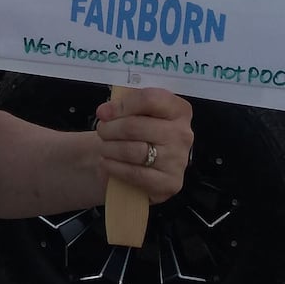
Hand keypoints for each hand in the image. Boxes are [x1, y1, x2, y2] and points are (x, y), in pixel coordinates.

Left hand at [94, 87, 193, 202]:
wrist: (140, 166)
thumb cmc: (138, 132)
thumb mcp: (135, 112)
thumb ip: (123, 105)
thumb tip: (105, 112)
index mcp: (178, 110)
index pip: (150, 100)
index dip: (121, 105)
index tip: (104, 112)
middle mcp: (182, 134)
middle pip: (135, 126)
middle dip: (110, 129)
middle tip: (101, 131)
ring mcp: (178, 160)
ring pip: (133, 151)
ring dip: (110, 148)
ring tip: (103, 147)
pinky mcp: (170, 183)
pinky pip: (135, 174)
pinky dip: (115, 167)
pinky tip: (107, 163)